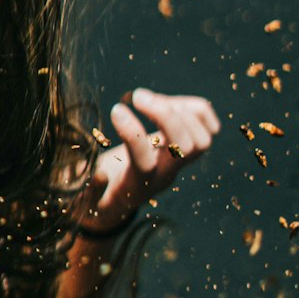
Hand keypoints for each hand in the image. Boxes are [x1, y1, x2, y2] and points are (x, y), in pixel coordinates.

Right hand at [78, 88, 220, 234]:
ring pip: (202, 139)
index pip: (146, 162)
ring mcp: (181, 163)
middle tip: (137, 95)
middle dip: (165, 115)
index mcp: (137, 186)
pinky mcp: (189, 150)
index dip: (133, 134)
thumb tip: (100, 174)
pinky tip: (169, 101)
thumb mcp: (88, 202)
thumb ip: (90, 191)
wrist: (121, 202)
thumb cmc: (101, 197)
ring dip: (178, 109)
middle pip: (185, 148)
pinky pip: (210, 129)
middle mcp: (164, 174)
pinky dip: (196, 109)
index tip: (116, 110)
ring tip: (147, 98)